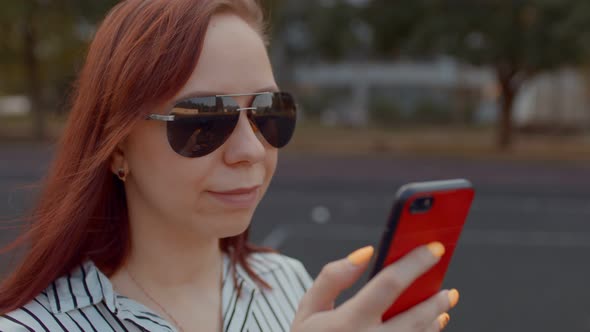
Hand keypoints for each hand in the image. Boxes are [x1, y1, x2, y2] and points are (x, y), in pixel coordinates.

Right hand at [291, 243, 458, 331]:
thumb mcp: (308, 308)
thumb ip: (332, 277)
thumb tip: (364, 254)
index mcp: (348, 322)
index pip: (389, 284)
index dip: (415, 263)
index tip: (433, 249)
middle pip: (415, 315)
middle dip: (436, 298)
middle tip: (448, 287)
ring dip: (436, 317)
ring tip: (444, 301)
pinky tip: (431, 323)